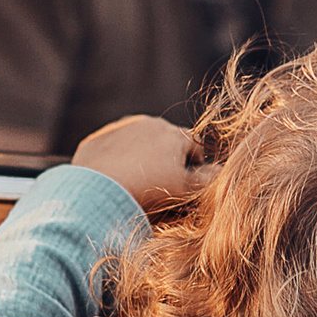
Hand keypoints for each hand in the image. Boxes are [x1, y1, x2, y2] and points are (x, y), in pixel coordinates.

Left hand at [71, 115, 209, 210]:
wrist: (98, 193)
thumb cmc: (149, 191)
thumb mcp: (186, 190)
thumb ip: (209, 180)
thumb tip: (221, 171)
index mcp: (172, 133)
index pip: (194, 146)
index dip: (195, 167)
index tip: (187, 186)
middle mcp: (147, 123)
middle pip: (165, 143)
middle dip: (167, 161)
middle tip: (161, 189)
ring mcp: (118, 130)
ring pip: (138, 145)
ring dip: (141, 160)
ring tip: (136, 186)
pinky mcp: (95, 141)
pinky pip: (111, 150)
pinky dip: (116, 162)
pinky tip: (114, 182)